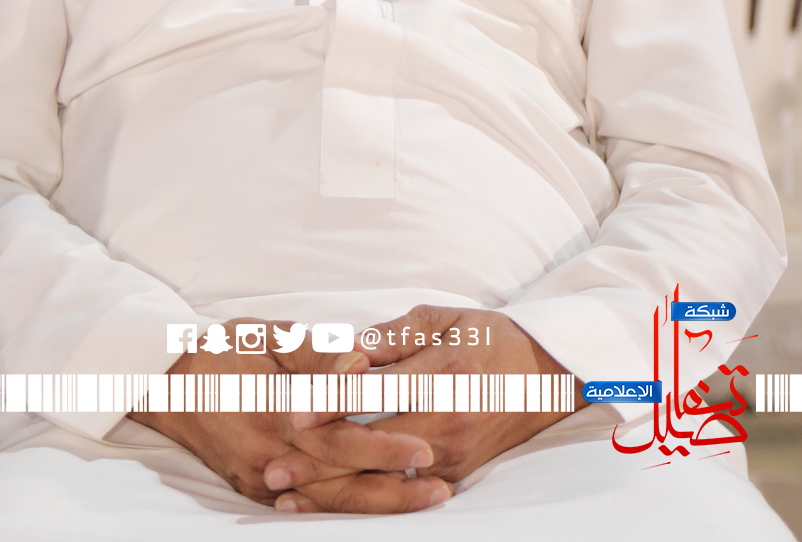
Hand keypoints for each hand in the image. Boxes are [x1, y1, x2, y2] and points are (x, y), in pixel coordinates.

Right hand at [131, 319, 448, 513]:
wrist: (168, 383)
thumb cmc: (223, 350)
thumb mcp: (269, 338)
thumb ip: (317, 355)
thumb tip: (362, 360)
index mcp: (274, 410)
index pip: (338, 435)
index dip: (382, 445)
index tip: (423, 448)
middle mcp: (267, 453)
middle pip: (339, 478)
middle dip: (392, 486)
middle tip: (440, 487)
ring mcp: (258, 478)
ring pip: (326, 499)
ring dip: (376, 504)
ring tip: (423, 500)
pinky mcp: (253, 491)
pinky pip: (304, 506)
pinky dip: (340, 510)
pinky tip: (375, 511)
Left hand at [268, 305, 584, 512]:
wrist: (547, 375)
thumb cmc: (489, 337)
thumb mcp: (443, 318)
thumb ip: (393, 335)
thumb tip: (349, 350)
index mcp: (439, 374)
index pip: (374, 394)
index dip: (329, 404)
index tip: (292, 412)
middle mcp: (445, 421)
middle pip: (370, 448)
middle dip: (318, 460)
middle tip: (273, 468)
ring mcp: (451, 454)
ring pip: (381, 479)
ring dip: (333, 489)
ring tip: (288, 497)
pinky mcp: (456, 473)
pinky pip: (401, 488)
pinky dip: (364, 496)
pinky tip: (331, 502)